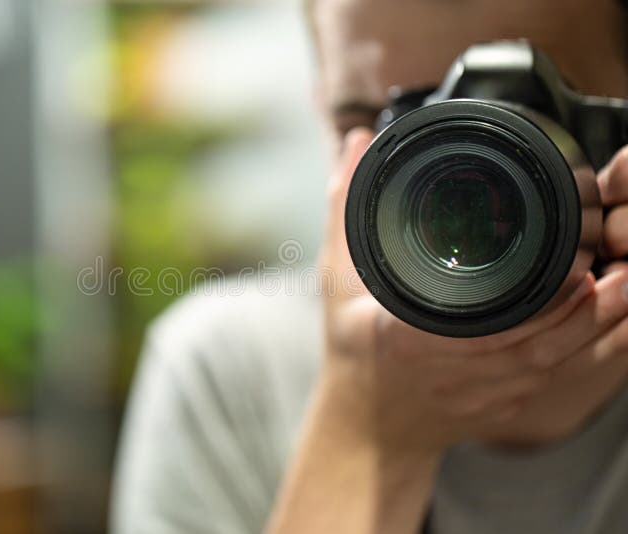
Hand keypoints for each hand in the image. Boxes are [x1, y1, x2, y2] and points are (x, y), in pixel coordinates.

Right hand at [319, 129, 627, 453]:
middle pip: (533, 347)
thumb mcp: (337, 278)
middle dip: (586, 312)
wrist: (368, 425)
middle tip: (622, 271)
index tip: (576, 272)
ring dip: (596, 329)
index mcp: (408, 339)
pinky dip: (587, 351)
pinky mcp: (503, 406)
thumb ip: (345, 207)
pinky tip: (609, 321)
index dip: (535, 307)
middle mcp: (452, 372)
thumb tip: (357, 144)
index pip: (479, 328)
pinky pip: (553, 379)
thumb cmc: (352, 351)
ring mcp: (482, 395)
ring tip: (626, 289)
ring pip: (552, 366)